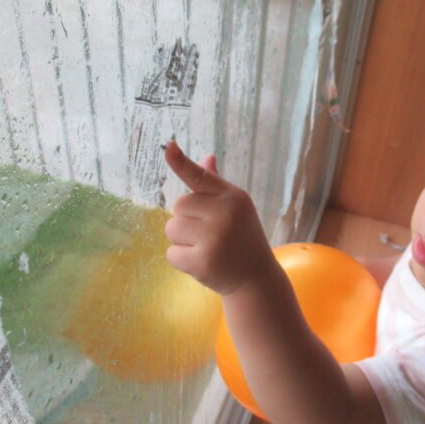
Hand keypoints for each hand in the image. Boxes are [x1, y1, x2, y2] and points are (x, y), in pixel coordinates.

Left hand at [164, 140, 276, 294]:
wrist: (256, 277)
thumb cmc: (242, 237)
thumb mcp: (235, 208)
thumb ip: (215, 185)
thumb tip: (207, 156)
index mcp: (233, 197)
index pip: (201, 176)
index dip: (180, 161)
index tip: (168, 146)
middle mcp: (225, 214)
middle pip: (178, 205)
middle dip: (186, 219)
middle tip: (207, 233)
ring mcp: (214, 238)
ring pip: (171, 229)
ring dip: (182, 240)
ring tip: (205, 248)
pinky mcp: (202, 262)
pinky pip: (172, 254)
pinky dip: (182, 260)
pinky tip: (202, 262)